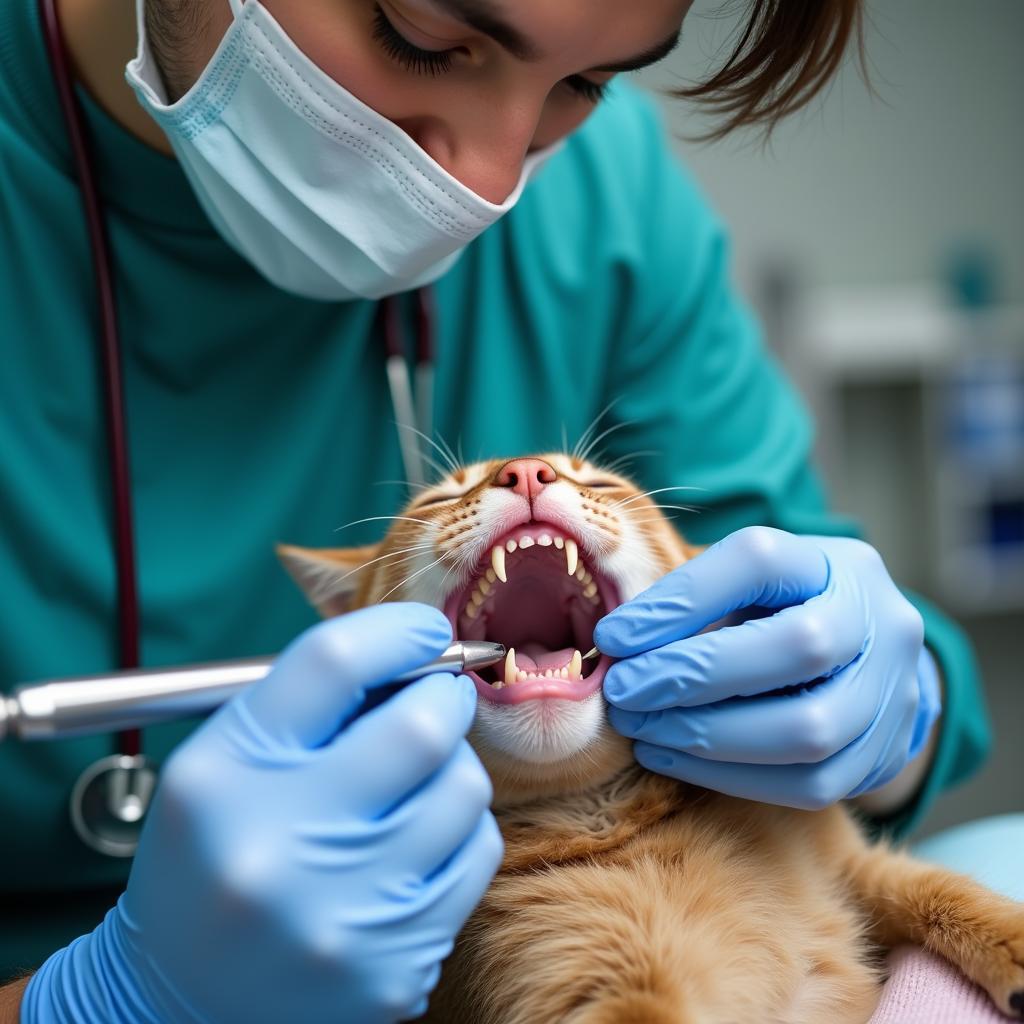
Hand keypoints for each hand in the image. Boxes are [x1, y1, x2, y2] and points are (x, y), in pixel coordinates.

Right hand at [24, 604, 501, 1023]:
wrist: (178, 1003)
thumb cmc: (211, 858)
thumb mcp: (225, 764)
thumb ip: (310, 702)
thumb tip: (415, 654)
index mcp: (222, 778)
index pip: (332, 664)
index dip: (396, 629)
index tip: (423, 628)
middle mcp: (277, 848)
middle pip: (420, 727)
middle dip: (444, 696)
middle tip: (437, 698)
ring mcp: (342, 917)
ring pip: (463, 788)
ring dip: (453, 767)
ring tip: (414, 782)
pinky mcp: (393, 967)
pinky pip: (476, 854)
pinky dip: (458, 830)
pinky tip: (415, 843)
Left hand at [595, 527, 941, 810]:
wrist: (865, 663)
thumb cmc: (779, 615)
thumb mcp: (743, 587)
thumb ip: (690, 603)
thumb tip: (616, 644)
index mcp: (836, 562)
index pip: (761, 561)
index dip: (681, 600)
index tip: (613, 636)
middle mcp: (879, 620)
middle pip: (799, 646)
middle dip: (694, 675)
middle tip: (623, 692)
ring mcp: (893, 692)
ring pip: (809, 728)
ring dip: (707, 735)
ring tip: (641, 729)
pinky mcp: (884, 755)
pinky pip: (809, 783)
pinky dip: (728, 775)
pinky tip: (671, 756)